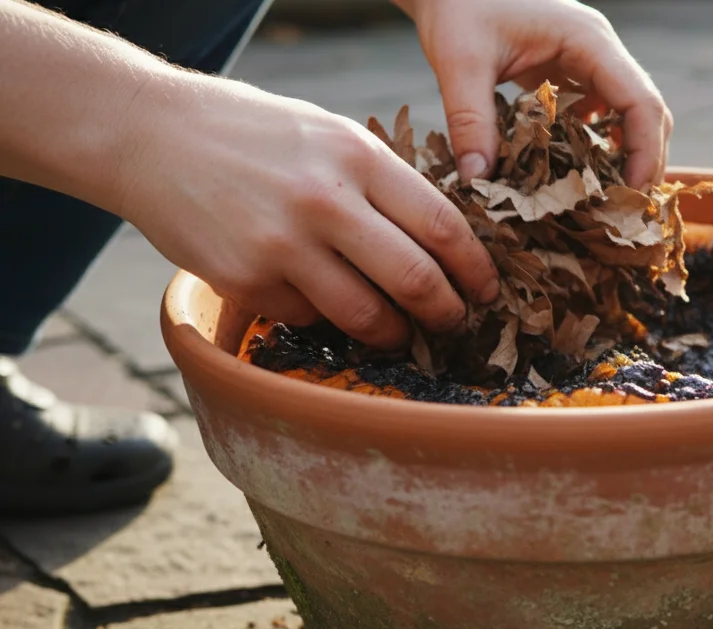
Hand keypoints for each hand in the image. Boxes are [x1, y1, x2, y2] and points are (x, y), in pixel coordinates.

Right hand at [116, 75, 498, 348]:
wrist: (150, 135)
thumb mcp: (330, 136)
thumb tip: (444, 242)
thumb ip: (384, 183)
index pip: (442, 227)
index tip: (486, 290)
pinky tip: (319, 298)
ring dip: (393, 334)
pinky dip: (323, 317)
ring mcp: (282, 245)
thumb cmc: (254, 135)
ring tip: (400, 332)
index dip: (474, 269)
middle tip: (454, 324)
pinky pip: (308, 317)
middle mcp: (326, 202)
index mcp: (358, 158)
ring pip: (366, 316)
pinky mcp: (245, 280)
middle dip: (447, 314)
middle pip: (416, 281)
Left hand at [398, 0, 672, 189]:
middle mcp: (600, 49)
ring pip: (631, 113)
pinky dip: (599, 146)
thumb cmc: (457, 6)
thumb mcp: (458, 63)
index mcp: (588, 40)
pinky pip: (603, 112)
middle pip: (648, 111)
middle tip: (624, 212)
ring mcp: (590, 59)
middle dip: (645, 162)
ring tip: (606, 201)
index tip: (629, 197)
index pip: (641, 101)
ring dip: (626, 156)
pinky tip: (578, 176)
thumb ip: (469, 120)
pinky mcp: (573, 71)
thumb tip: (478, 180)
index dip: (645, 152)